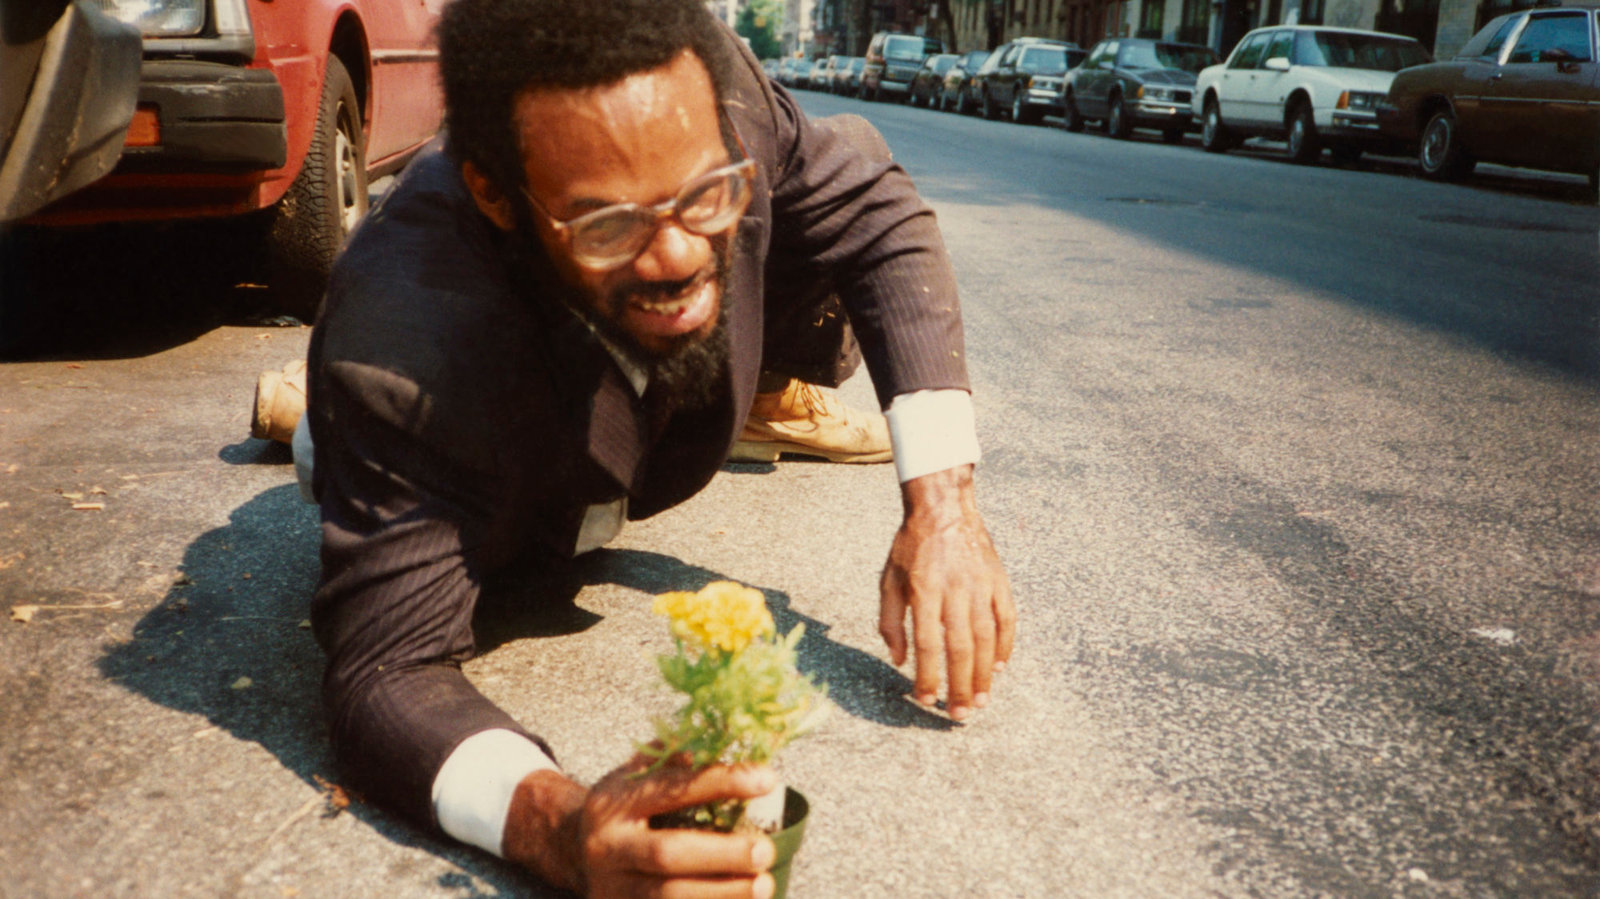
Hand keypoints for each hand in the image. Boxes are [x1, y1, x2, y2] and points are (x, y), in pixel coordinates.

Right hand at [503, 755, 777, 898]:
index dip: (721, 782)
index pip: (672, 788)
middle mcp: (609, 846)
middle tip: (765, 851)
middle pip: (667, 854)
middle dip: (722, 854)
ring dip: (722, 892)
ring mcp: (613, 886)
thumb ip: (674, 758)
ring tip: (765, 884)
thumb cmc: (623, 808)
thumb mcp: (635, 775)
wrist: (572, 851)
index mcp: (616, 802)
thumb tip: (729, 740)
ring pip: (668, 896)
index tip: (767, 779)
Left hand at [879, 464, 1014, 720]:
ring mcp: (981, 585)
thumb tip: (899, 660)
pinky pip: (1007, 619)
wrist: (944, 507)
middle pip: (960, 648)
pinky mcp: (999, 581)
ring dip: (984, 674)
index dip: (927, 675)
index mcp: (924, 590)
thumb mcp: (888, 579)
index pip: (926, 643)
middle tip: (958, 715)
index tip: (925, 699)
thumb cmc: (910, 546)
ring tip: (980, 702)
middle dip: (959, 686)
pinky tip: (999, 668)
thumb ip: (889, 620)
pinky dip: (1006, 646)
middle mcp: (955, 589)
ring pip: (986, 639)